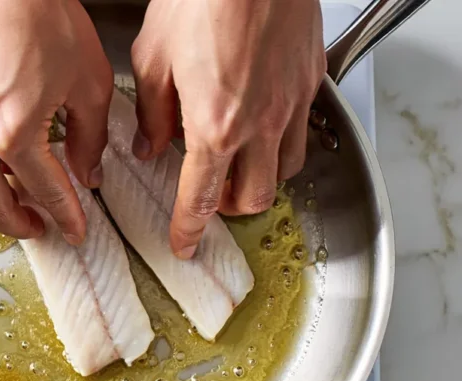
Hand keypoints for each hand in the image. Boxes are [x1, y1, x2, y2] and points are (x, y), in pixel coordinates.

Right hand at [0, 0, 113, 243]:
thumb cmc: (38, 13)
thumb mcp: (88, 81)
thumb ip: (90, 137)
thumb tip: (88, 169)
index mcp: (12, 132)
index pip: (46, 193)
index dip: (67, 217)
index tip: (75, 229)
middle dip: (22, 225)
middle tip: (41, 226)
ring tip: (10, 203)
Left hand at [130, 0, 325, 257]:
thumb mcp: (153, 56)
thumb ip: (153, 112)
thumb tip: (151, 144)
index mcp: (214, 125)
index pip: (202, 199)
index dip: (190, 229)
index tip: (184, 243)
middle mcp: (260, 124)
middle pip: (254, 198)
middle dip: (229, 211)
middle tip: (211, 202)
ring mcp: (291, 104)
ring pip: (286, 172)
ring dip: (261, 182)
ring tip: (240, 170)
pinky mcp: (311, 80)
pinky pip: (302, 132)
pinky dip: (284, 147)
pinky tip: (265, 130)